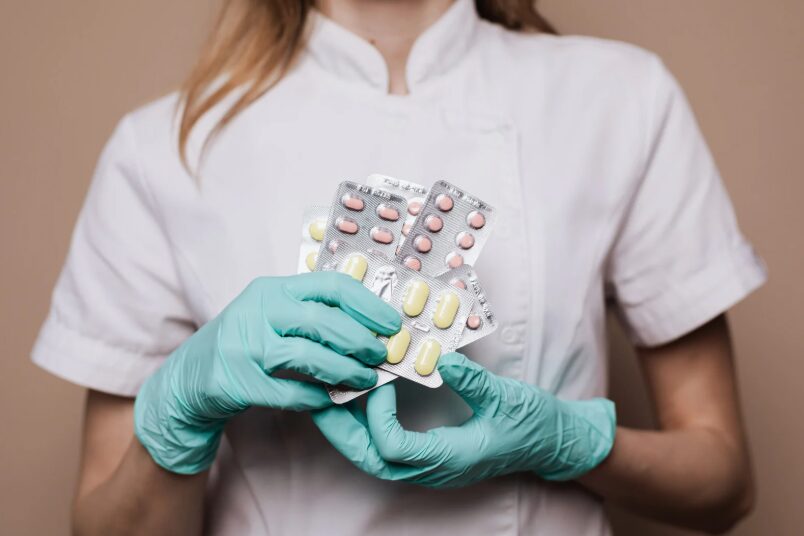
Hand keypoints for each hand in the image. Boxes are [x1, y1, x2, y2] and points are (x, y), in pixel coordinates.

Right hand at [135, 272, 400, 473]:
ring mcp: (245, 345)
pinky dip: (315, 397)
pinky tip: (330, 400)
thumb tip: (370, 324)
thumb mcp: (271, 315)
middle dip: (361, 340)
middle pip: (323, 321)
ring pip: (308, 356)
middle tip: (382, 356)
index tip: (392, 323)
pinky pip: (289, 391)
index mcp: (273, 290)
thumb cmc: (244, 345)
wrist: (188, 379)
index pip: (330, 286)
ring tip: (366, 381)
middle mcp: (258, 311)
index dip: (367, 304)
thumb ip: (310, 313)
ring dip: (345, 371)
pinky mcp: (236, 380)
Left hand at [313, 352, 614, 486]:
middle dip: (340, 428)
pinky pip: (385, 447)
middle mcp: (431, 468)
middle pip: (369, 459)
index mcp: (448, 458)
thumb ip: (474, 382)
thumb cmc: (532, 424)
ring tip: (329, 395)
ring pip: (372, 456)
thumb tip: (441, 359)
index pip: (392, 448)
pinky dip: (365, 425)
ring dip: (348, 427)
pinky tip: (360, 398)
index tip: (380, 379)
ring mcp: (428, 465)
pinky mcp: (428, 455)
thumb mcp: (508, 397)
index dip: (376, 415)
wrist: (550, 443)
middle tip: (319, 395)